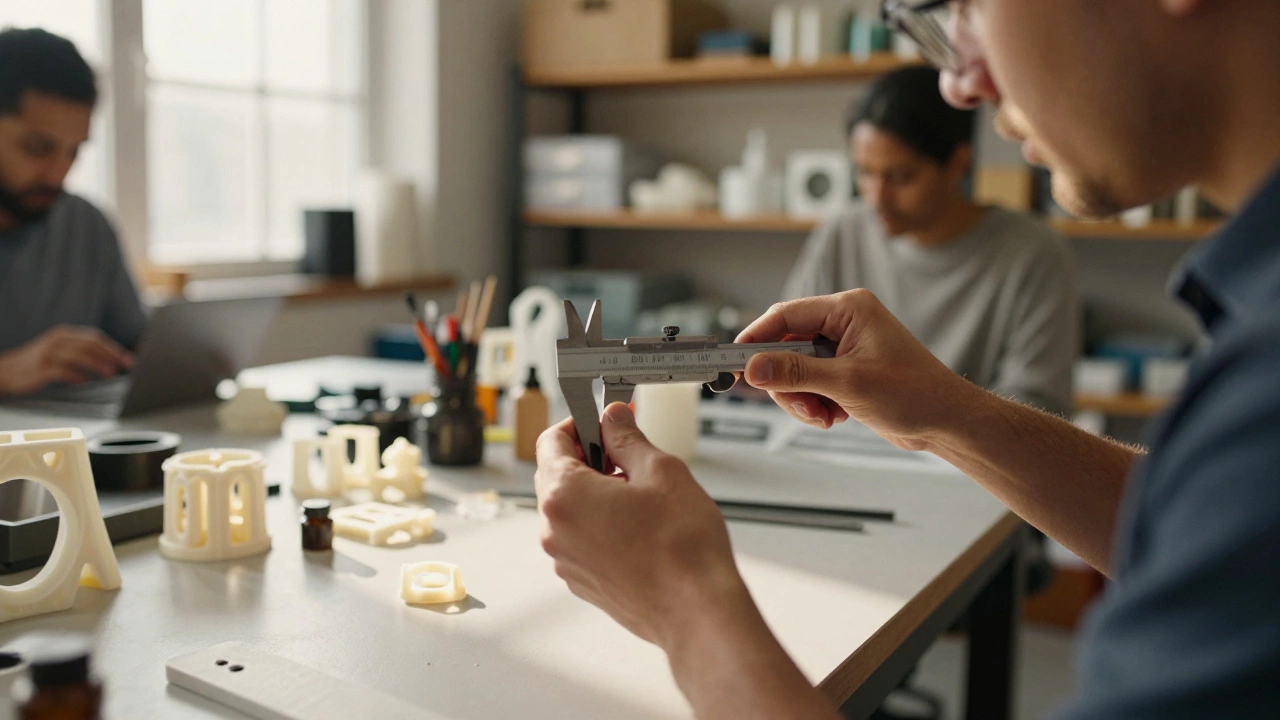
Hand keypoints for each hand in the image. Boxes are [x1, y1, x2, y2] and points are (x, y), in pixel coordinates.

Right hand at [0, 325, 133, 395]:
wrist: (6, 370)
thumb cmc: (39, 363)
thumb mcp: (59, 351)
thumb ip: (82, 352)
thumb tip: (112, 361)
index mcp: (64, 334)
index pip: (94, 337)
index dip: (114, 347)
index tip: (129, 359)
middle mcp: (57, 341)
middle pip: (90, 344)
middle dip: (111, 354)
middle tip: (126, 365)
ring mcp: (48, 354)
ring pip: (78, 355)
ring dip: (97, 364)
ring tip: (111, 373)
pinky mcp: (40, 368)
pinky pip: (62, 371)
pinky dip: (76, 376)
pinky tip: (85, 381)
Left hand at [535, 403, 750, 649]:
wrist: (696, 609)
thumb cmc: (682, 547)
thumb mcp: (660, 471)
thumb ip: (627, 438)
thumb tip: (614, 419)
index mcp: (564, 495)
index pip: (550, 441)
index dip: (578, 424)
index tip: (603, 422)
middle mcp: (554, 530)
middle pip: (555, 475)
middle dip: (587, 458)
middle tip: (626, 455)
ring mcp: (565, 560)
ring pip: (568, 509)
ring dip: (594, 492)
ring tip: (638, 494)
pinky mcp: (581, 581)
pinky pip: (579, 539)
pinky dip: (598, 524)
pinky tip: (637, 525)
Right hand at [736, 289, 971, 450]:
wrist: (947, 421)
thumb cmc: (915, 393)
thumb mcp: (848, 384)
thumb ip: (797, 374)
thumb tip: (755, 368)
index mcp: (849, 309)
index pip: (786, 315)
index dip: (757, 338)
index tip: (735, 360)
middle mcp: (845, 322)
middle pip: (786, 347)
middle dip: (787, 381)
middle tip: (799, 405)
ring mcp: (845, 347)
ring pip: (795, 370)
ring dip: (801, 398)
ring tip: (822, 416)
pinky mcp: (847, 371)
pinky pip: (811, 384)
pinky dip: (814, 404)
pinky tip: (833, 417)